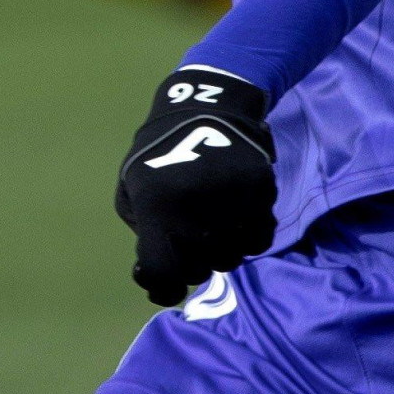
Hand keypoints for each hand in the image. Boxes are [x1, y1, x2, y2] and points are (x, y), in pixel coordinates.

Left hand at [115, 66, 278, 304]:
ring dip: (220, 251)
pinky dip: (247, 237)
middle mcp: (196, 208)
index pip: (163, 274)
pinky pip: (259, 239)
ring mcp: (233, 201)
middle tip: (189, 244)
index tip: (163, 285)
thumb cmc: (158, 154)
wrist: (205, 105)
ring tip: (212, 228)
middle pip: (199, 270)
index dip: (162, 288)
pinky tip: (234, 220)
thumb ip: (143, 234)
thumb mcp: (132, 190)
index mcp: (158, 206)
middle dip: (191, 265)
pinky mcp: (262, 192)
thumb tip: (157, 279)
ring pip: (231, 259)